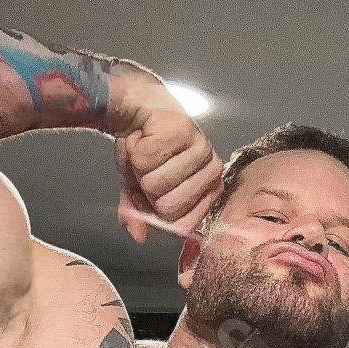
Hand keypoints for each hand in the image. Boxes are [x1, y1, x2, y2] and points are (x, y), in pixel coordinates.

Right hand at [109, 73, 223, 243]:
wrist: (137, 111)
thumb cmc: (145, 152)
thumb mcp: (139, 190)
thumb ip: (139, 214)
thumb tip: (139, 236)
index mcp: (208, 192)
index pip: (182, 225)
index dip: (157, 213)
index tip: (153, 194)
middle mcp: (212, 172)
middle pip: (169, 207)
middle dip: (147, 190)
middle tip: (149, 169)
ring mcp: (202, 150)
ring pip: (157, 184)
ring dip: (140, 168)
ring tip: (147, 151)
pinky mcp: (185, 131)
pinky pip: (148, 159)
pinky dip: (136, 149)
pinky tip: (145, 137)